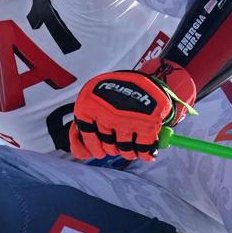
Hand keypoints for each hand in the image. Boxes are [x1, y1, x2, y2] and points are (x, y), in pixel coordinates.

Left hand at [68, 63, 196, 161]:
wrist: (150, 79)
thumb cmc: (120, 90)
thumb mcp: (98, 97)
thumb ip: (89, 121)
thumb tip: (82, 151)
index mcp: (89, 105)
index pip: (85, 135)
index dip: (92, 147)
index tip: (98, 151)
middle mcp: (105, 113)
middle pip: (107, 145)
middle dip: (113, 148)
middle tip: (117, 146)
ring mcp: (126, 120)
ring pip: (125, 149)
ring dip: (129, 152)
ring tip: (131, 149)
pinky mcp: (147, 125)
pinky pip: (143, 148)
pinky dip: (146, 153)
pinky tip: (146, 153)